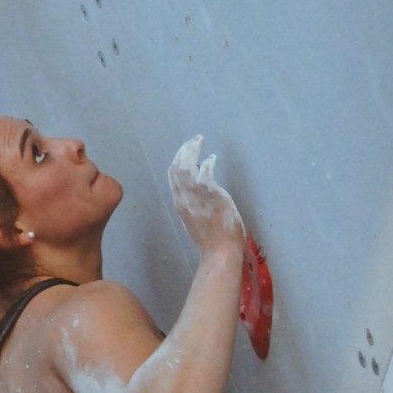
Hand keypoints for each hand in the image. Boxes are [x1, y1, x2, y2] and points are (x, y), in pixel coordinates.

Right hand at [168, 136, 245, 253]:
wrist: (219, 251)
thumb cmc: (211, 240)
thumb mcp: (195, 220)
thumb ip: (193, 204)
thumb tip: (198, 189)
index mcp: (180, 204)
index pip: (173, 176)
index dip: (178, 161)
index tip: (186, 152)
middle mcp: (183, 198)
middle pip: (176, 168)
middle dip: (183, 150)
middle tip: (194, 141)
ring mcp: (195, 196)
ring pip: (186, 166)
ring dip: (192, 150)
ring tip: (199, 140)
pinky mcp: (209, 194)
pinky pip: (204, 171)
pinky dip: (208, 162)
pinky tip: (213, 158)